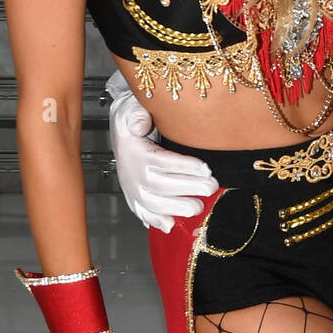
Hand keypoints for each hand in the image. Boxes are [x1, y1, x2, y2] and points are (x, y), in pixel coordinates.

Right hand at [109, 85, 218, 231]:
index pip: (162, 161)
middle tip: (211, 187)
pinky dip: (155, 221)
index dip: (184, 166)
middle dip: (188, 188)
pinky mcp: (134, 196)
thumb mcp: (132, 107)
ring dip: (176, 208)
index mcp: (136, 151)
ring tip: (198, 206)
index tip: (206, 168)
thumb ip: (137, 113)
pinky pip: (142, 212)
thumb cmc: (132, 117)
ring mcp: (133, 187)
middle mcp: (132, 173)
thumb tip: (141, 125)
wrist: (121, 129)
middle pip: (160, 186)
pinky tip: (170, 225)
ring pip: (153, 203)